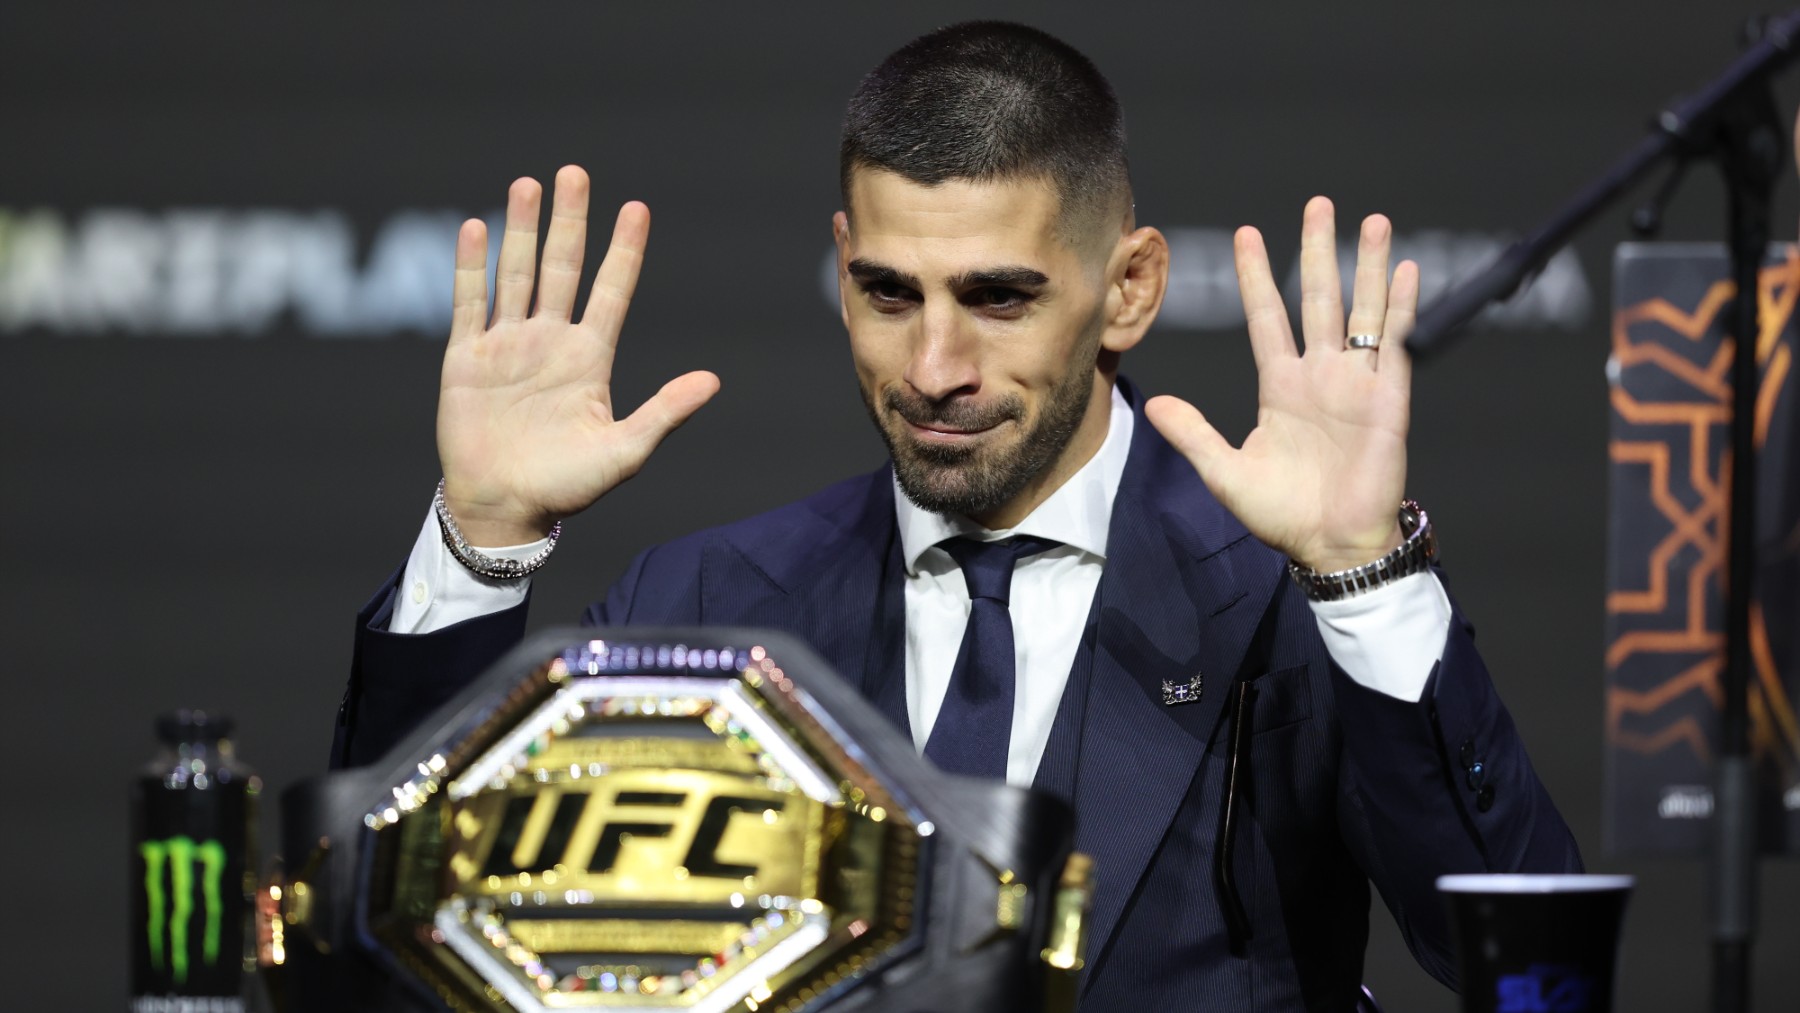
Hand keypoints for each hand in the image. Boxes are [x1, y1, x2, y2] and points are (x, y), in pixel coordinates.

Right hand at [436, 166, 719, 545]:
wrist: (503, 509)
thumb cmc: (567, 487)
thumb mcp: (624, 452)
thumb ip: (664, 413)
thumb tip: (713, 381)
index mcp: (590, 359)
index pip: (612, 292)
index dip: (624, 251)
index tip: (637, 208)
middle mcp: (550, 342)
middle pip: (563, 268)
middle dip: (569, 221)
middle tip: (575, 172)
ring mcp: (507, 346)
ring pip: (517, 274)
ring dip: (522, 230)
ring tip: (529, 184)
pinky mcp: (466, 358)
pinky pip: (470, 303)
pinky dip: (472, 267)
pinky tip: (477, 228)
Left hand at [1146, 197, 1419, 571]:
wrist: (1331, 546)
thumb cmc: (1281, 515)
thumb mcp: (1224, 472)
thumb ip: (1193, 434)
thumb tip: (1153, 403)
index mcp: (1280, 387)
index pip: (1266, 318)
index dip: (1258, 277)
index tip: (1247, 234)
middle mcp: (1319, 375)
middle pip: (1318, 298)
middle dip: (1318, 250)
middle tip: (1317, 203)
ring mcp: (1356, 383)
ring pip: (1362, 310)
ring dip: (1369, 265)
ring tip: (1373, 221)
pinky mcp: (1388, 398)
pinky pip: (1394, 343)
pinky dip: (1401, 306)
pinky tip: (1407, 270)